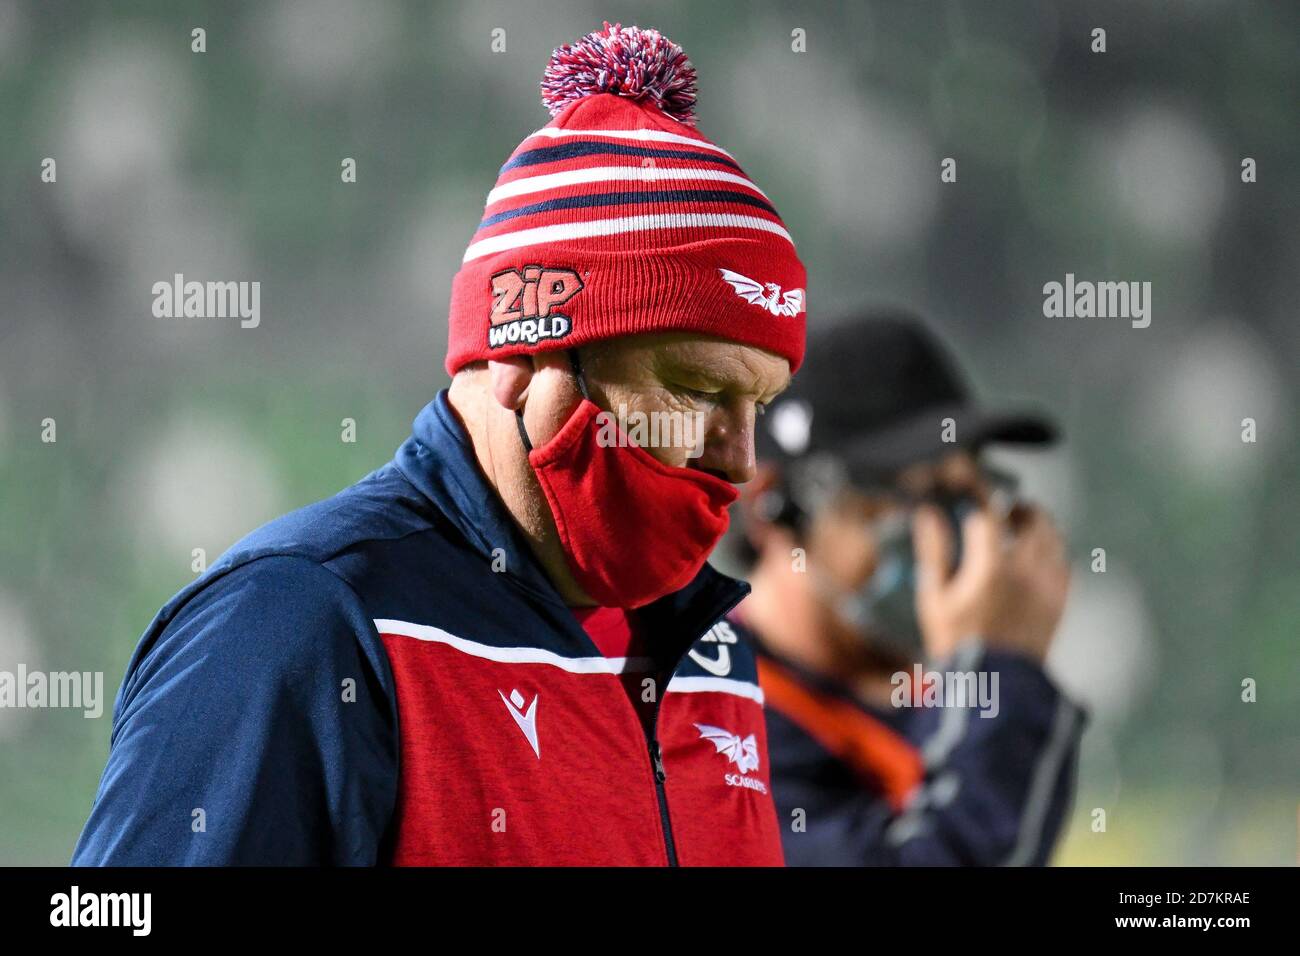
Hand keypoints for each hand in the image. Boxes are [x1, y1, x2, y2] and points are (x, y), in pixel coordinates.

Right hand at [912, 502, 1070, 662]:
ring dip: (1038, 527)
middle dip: (1017, 508)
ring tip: (1021, 530)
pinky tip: (1037, 559)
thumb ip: (933, 552)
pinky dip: (1052, 553)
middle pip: (1033, 519)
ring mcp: (1047, 586)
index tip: (972, 494)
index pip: (989, 514)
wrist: (994, 684)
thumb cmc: (957, 643)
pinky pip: (1064, 564)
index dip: (980, 497)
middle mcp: (1026, 570)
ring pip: (1054, 538)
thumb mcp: (933, 598)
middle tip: (1004, 510)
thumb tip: (928, 516)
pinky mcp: (1059, 602)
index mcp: (991, 567)